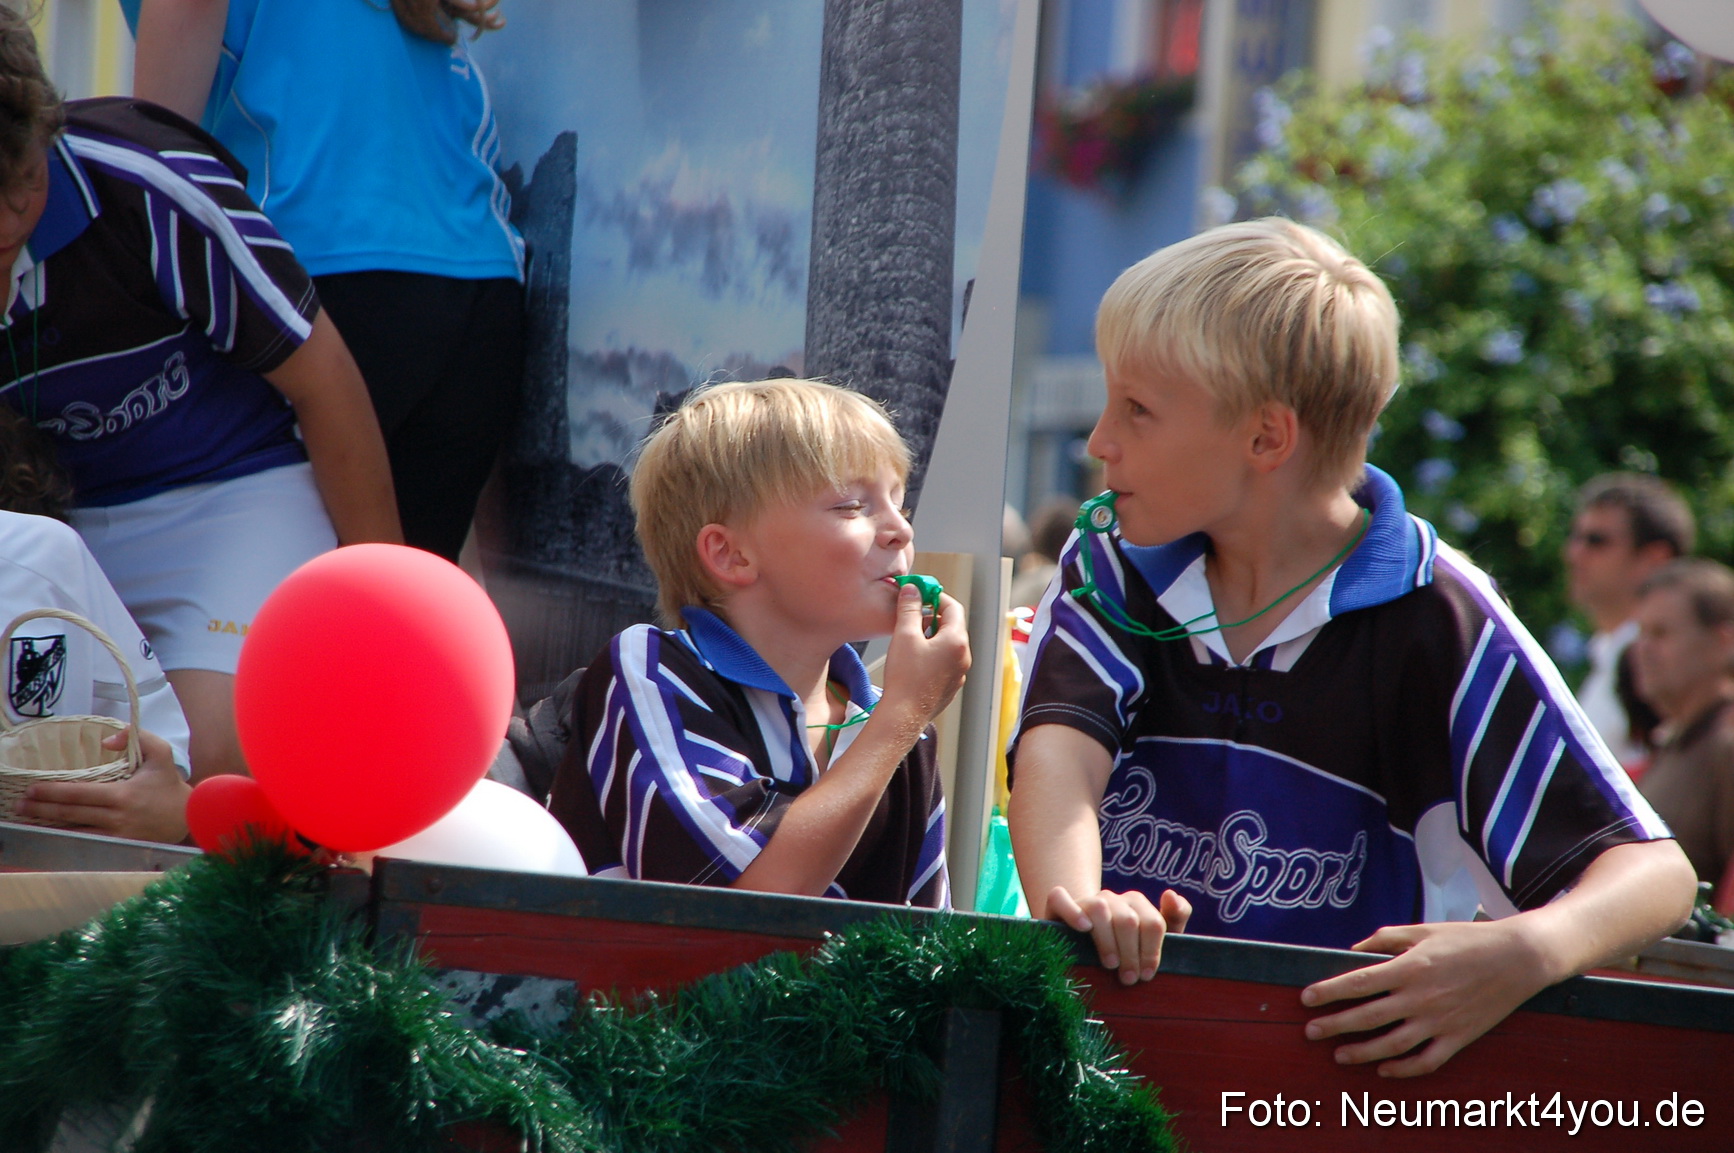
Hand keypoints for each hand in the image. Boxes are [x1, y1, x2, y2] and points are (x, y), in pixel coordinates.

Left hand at [18, 728, 191, 843]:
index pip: (80, 794)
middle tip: (21, 804)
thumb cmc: (170, 784)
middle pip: (71, 813)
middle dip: (42, 809)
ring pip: (75, 830)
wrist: (189, 817)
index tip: (33, 789)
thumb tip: (106, 741)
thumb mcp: (161, 753)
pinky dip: (67, 838)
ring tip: (28, 819)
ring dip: (49, 825)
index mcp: (123, 795)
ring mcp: (115, 835)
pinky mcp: (118, 846)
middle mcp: (116, 817)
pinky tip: (52, 833)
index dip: (54, 792)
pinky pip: (86, 842)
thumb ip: (136, 737)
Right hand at [876, 585, 969, 726]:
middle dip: (932, 617)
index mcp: (957, 641)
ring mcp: (959, 673)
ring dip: (932, 636)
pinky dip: (932, 653)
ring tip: (910, 640)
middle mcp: (963, 657)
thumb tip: (913, 591)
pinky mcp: (950, 686)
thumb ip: (910, 609)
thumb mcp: (905, 635)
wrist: (903, 715)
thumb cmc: (905, 678)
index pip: (953, 607)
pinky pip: (945, 662)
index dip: (936, 596)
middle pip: (952, 626)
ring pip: (948, 645)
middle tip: (912, 616)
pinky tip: (913, 660)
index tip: (921, 593)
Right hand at [1046, 884, 1190, 985]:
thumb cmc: (1121, 947)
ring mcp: (1086, 900)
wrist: (1081, 944)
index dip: (1151, 951)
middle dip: (1131, 953)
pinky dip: (1073, 911)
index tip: (1147, 975)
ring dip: (1107, 941)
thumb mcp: (1150, 939)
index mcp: (1136, 904)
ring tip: (1110, 965)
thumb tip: (1171, 894)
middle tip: (1128, 979)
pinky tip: (1083, 928)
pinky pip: (1061, 897)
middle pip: (1128, 920)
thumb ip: (1174, 918)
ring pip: (1100, 909)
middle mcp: (1112, 898)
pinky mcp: (1058, 904)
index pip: (1152, 922)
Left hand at [1300, 919, 1552, 1076]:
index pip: (1357, 983)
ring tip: (1338, 1054)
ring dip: (1361, 1052)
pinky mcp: (1459, 1038)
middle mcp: (1421, 997)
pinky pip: (1426, 1061)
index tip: (1306, 998)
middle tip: (1310, 1031)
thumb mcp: (1424, 930)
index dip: (1328, 992)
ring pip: (1391, 1045)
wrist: (1519, 958)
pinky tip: (1383, 1069)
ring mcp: (1440, 1021)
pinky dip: (1402, 1069)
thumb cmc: (1469, 939)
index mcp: (1409, 967)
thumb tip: (1354, 950)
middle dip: (1334, 1025)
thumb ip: (1386, 939)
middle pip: (1367, 1017)